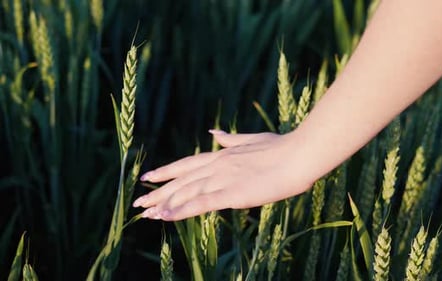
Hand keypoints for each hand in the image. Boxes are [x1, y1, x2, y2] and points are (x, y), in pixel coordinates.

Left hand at [132, 130, 315, 220]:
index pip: (187, 164)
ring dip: (164, 203)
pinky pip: (201, 204)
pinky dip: (181, 211)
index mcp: (222, 154)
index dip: (166, 171)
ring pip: (186, 192)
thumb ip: (231, 138)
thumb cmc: (282, 147)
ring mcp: (223, 178)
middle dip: (158, 191)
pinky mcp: (232, 193)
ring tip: (146, 213)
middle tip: (139, 200)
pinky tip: (166, 217)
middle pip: (181, 180)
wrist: (298, 155)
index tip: (149, 176)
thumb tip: (214, 132)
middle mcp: (217, 165)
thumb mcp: (253, 139)